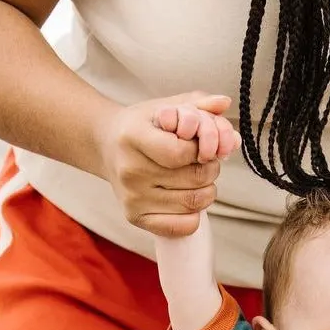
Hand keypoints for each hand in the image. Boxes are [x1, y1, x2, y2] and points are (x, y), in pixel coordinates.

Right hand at [98, 91, 236, 236]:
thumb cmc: (142, 125)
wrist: (105, 145)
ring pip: (193, 203)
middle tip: (205, 162)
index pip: (181, 153)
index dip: (202, 150)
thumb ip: (197, 104)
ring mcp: (132, 196)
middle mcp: (130, 169)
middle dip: (210, 169)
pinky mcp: (135, 216)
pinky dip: (195, 215)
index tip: (201, 146)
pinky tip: (188, 198)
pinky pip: (182, 226)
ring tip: (198, 178)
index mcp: (133, 136)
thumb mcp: (165, 106)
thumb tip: (224, 102)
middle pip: (193, 179)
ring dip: (207, 190)